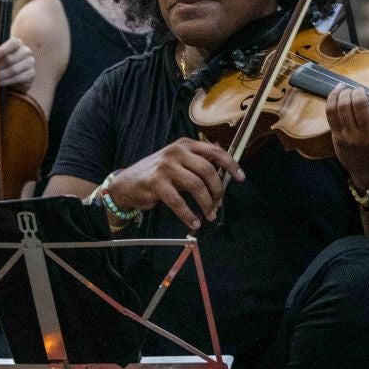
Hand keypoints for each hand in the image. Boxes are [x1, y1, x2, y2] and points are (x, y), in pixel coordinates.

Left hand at [0, 38, 35, 90]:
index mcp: (16, 43)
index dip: (1, 50)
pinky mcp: (31, 74)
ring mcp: (30, 63)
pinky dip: (6, 82)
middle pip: (10, 58)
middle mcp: (25, 51)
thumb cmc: (0, 63)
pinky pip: (18, 78)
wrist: (11, 77)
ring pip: (13, 70)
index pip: (12, 43)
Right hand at [107, 138, 244, 230]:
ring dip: (206, 204)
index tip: (241, 178)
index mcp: (185, 145)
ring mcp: (166, 166)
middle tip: (219, 204)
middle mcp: (176, 152)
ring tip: (209, 216)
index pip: (214, 151)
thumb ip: (198, 164)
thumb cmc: (158, 175)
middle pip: (207, 170)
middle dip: (217, 190)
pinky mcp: (156, 183)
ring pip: (196, 186)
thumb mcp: (178, 162)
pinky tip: (194, 222)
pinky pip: (178, 201)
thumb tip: (224, 175)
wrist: (128, 183)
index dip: (231, 165)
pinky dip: (188, 215)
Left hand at [329, 83, 368, 190]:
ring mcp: (352, 138)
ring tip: (349, 92)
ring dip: (345, 93)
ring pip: (344, 107)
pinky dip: (332, 99)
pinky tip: (338, 92)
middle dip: (359, 92)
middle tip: (360, 91)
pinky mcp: (338, 139)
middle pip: (360, 104)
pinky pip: (331, 114)